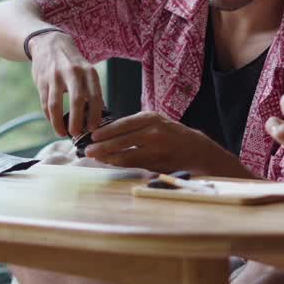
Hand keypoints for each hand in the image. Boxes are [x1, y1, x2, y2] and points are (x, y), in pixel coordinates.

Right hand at [30, 30, 104, 137]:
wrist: (49, 43)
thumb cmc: (72, 64)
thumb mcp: (86, 71)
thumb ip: (91, 90)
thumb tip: (98, 117)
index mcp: (89, 72)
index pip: (95, 96)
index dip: (95, 115)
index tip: (93, 128)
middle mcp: (73, 73)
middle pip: (77, 101)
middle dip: (77, 121)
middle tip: (76, 134)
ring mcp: (56, 76)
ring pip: (56, 105)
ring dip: (58, 123)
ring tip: (62, 133)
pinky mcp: (42, 80)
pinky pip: (45, 103)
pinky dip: (49, 116)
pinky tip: (53, 123)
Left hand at [83, 111, 220, 172]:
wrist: (196, 150)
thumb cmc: (172, 134)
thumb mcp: (156, 122)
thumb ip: (136, 126)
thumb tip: (108, 133)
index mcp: (151, 118)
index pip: (123, 124)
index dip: (105, 131)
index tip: (92, 135)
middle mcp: (153, 132)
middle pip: (121, 140)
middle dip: (101, 147)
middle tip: (88, 150)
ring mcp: (155, 150)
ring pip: (125, 155)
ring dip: (107, 157)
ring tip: (96, 158)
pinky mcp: (156, 164)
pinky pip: (133, 164)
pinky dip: (119, 164)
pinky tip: (110, 162)